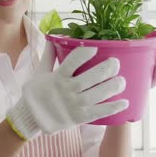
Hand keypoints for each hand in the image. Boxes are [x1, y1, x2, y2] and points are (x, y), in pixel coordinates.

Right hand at [6, 42, 127, 139]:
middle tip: (116, 63)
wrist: (30, 118)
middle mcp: (67, 90)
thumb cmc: (36, 93)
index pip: (72, 62)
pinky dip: (112, 108)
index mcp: (57, 77)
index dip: (84, 54)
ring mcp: (74, 105)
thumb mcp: (40, 73)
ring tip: (122, 80)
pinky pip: (98, 112)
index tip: (95, 48)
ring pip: (97, 95)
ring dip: (111, 87)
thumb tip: (52, 38)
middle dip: (105, 69)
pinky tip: (124, 102)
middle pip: (89, 78)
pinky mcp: (79, 117)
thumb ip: (48, 56)